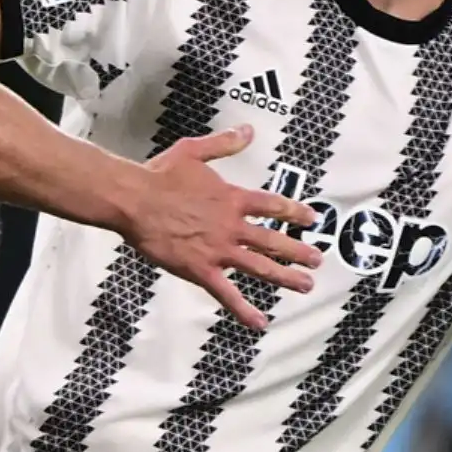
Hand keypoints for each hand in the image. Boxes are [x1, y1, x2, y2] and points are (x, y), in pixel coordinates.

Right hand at [126, 125, 321, 329]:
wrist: (135, 201)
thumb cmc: (160, 175)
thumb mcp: (194, 150)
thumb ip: (224, 143)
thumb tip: (248, 129)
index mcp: (232, 198)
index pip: (272, 205)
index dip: (294, 212)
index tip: (312, 219)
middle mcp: (231, 225)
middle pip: (273, 240)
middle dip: (298, 252)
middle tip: (317, 261)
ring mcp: (218, 250)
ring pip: (260, 267)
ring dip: (285, 277)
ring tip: (305, 286)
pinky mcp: (201, 269)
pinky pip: (226, 294)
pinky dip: (243, 309)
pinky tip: (259, 322)